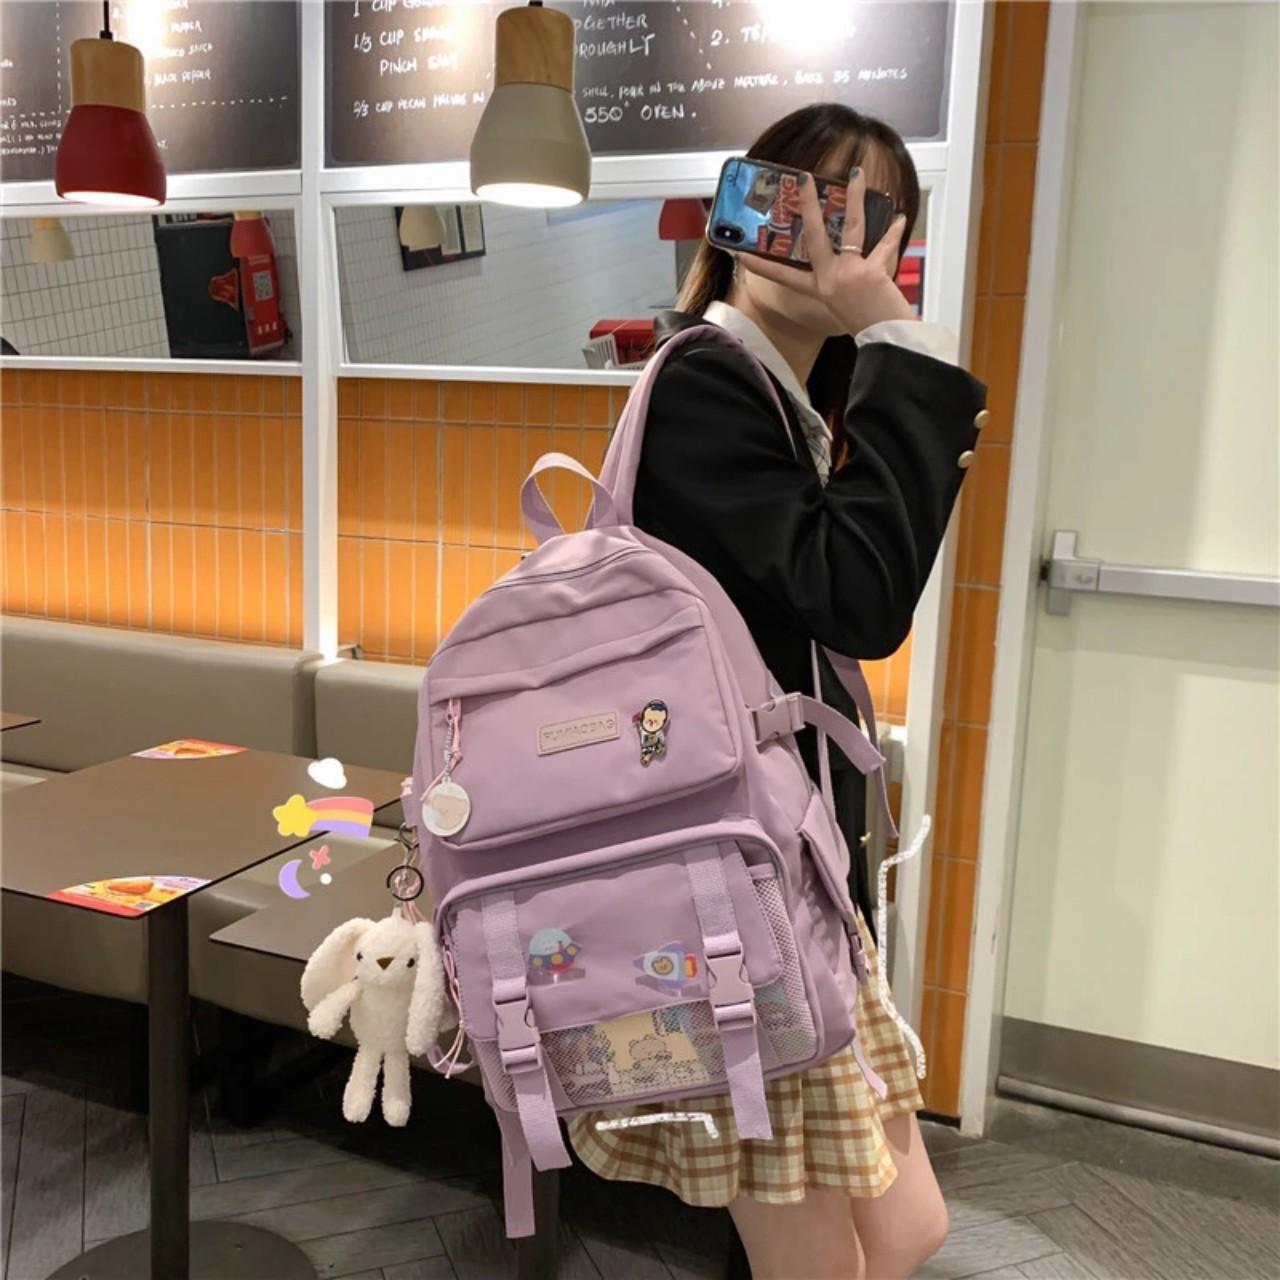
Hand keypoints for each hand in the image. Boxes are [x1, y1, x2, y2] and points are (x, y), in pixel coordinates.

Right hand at [739, 168, 915, 335]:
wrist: (885, 338)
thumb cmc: (866, 324)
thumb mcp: (843, 304)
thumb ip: (841, 282)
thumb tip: (849, 258)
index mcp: (819, 289)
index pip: (786, 276)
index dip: (763, 267)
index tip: (743, 256)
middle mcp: (829, 279)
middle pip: (814, 235)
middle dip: (808, 204)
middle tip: (803, 179)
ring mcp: (848, 274)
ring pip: (850, 228)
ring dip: (855, 199)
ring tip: (857, 175)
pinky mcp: (871, 272)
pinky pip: (884, 245)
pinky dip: (893, 232)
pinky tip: (900, 218)